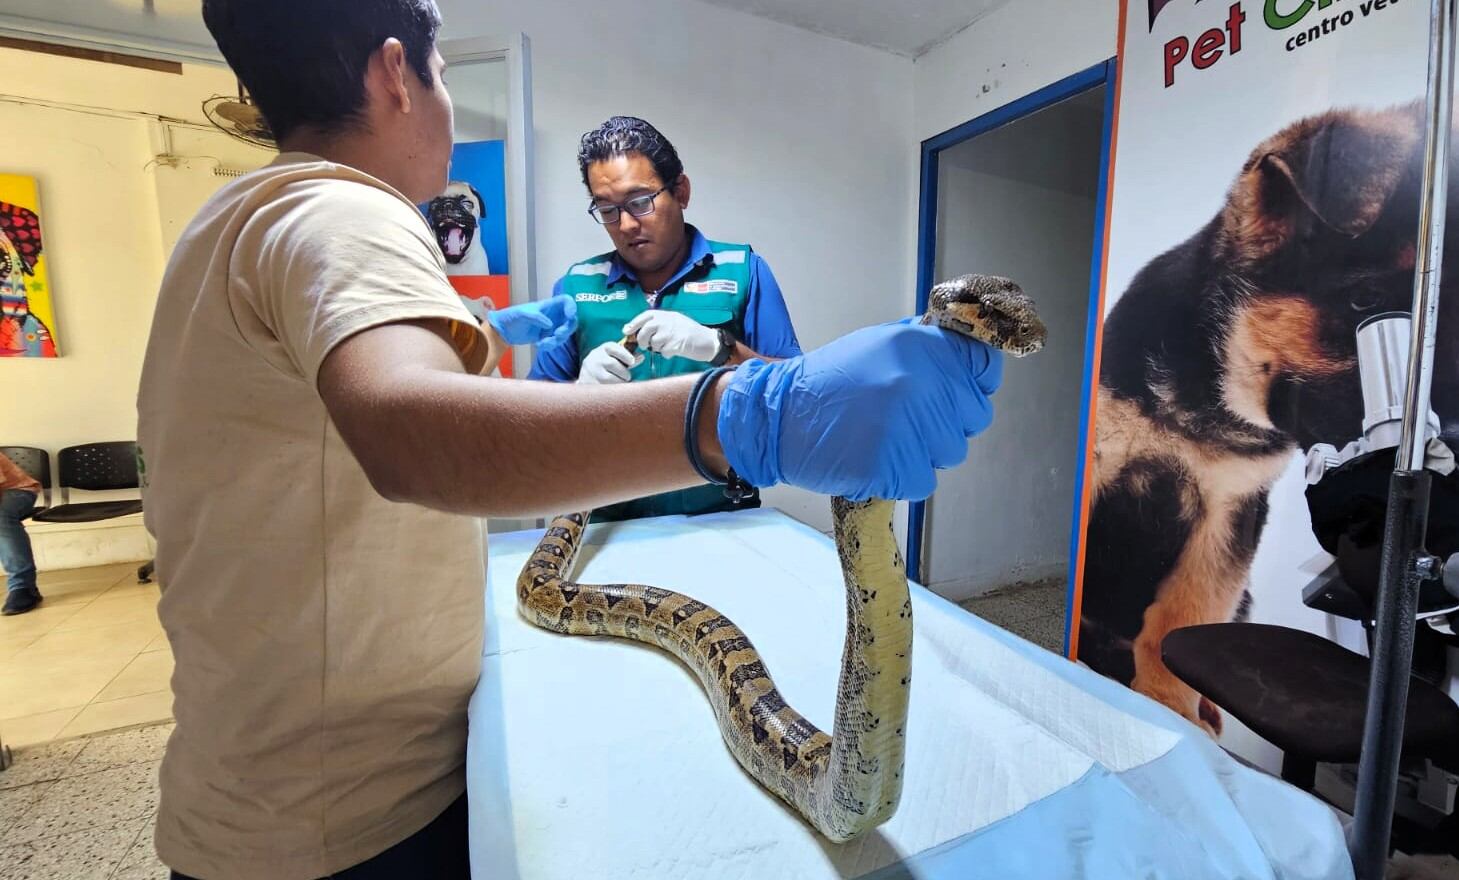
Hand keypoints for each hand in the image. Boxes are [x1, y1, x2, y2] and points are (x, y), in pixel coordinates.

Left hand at [485, 295, 577, 349]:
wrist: (503, 331)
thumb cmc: (511, 316)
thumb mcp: (521, 314)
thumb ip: (536, 317)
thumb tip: (550, 324)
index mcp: (548, 306)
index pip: (566, 301)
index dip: (572, 306)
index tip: (570, 316)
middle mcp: (553, 316)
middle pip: (570, 320)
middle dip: (567, 329)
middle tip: (557, 334)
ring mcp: (551, 327)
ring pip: (564, 334)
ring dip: (557, 340)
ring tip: (543, 343)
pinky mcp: (547, 337)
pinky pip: (555, 343)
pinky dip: (549, 346)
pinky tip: (539, 345)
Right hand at [578, 341, 642, 384]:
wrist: (587, 376)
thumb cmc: (606, 365)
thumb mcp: (615, 357)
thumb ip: (628, 358)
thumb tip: (641, 357)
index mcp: (603, 349)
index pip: (613, 348)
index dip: (624, 354)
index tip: (631, 361)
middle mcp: (595, 358)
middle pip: (612, 364)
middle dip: (624, 372)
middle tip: (626, 377)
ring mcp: (590, 372)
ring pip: (609, 378)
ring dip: (619, 382)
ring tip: (620, 383)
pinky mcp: (589, 384)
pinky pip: (605, 389)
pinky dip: (613, 391)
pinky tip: (615, 390)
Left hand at [623, 310, 720, 361]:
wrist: (708, 340)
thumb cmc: (689, 332)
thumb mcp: (674, 321)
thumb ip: (658, 323)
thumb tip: (635, 329)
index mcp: (666, 314)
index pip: (645, 316)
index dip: (634, 324)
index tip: (626, 331)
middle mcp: (668, 321)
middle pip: (646, 330)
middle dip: (642, 340)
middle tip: (645, 345)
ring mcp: (672, 332)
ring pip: (653, 343)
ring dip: (657, 348)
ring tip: (666, 347)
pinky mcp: (677, 343)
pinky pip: (664, 352)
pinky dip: (666, 354)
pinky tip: (674, 351)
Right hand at [714, 321, 1002, 500]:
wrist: (779, 417)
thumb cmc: (829, 384)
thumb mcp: (877, 344)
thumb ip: (925, 348)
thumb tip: (969, 355)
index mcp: (919, 347)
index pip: (984, 367)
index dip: (974, 382)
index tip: (956, 392)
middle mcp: (918, 383)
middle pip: (973, 416)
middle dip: (947, 422)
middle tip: (907, 419)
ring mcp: (907, 425)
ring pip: (951, 451)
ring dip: (925, 451)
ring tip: (886, 438)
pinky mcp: (891, 465)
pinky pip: (922, 480)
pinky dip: (902, 477)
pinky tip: (875, 458)